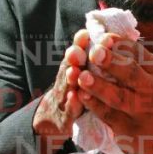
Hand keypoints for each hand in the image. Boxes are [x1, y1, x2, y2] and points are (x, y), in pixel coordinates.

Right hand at [32, 30, 89, 149]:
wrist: (51, 120)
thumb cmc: (73, 92)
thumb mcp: (79, 74)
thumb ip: (86, 57)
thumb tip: (101, 34)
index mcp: (73, 70)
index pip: (76, 54)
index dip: (79, 44)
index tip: (85, 33)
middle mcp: (66, 82)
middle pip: (69, 68)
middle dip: (73, 59)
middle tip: (77, 51)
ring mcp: (62, 100)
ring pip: (66, 88)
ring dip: (70, 79)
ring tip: (74, 72)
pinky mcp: (63, 119)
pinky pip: (68, 111)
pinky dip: (72, 104)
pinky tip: (74, 97)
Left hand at [75, 33, 152, 153]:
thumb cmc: (147, 95)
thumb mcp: (147, 74)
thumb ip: (128, 56)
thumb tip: (100, 33)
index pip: (137, 53)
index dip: (118, 44)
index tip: (102, 38)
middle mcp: (151, 89)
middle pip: (131, 74)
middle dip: (112, 62)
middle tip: (94, 53)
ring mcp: (140, 110)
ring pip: (118, 97)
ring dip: (99, 86)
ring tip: (82, 76)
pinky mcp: (127, 128)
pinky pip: (108, 114)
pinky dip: (93, 104)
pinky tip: (81, 96)